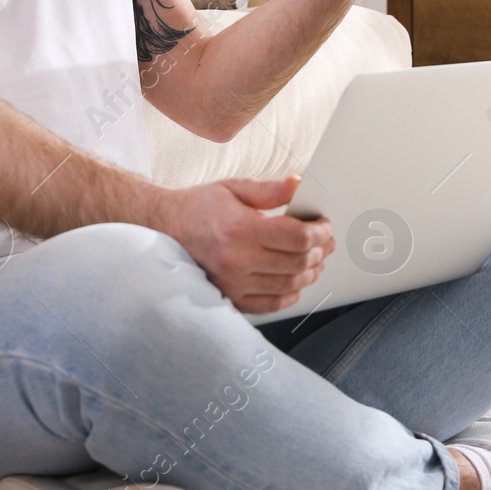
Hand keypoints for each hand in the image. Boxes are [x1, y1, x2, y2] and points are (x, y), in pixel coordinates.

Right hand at [156, 174, 334, 314]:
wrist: (165, 229)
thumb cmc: (198, 207)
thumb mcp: (233, 188)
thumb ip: (270, 190)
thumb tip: (298, 185)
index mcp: (240, 229)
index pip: (297, 237)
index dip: (319, 232)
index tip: (324, 226)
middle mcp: (237, 260)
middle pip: (298, 262)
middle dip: (320, 251)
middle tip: (325, 241)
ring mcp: (233, 283)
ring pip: (289, 285)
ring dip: (310, 272)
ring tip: (315, 259)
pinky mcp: (230, 297)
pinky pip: (271, 304)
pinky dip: (290, 294)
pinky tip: (295, 281)